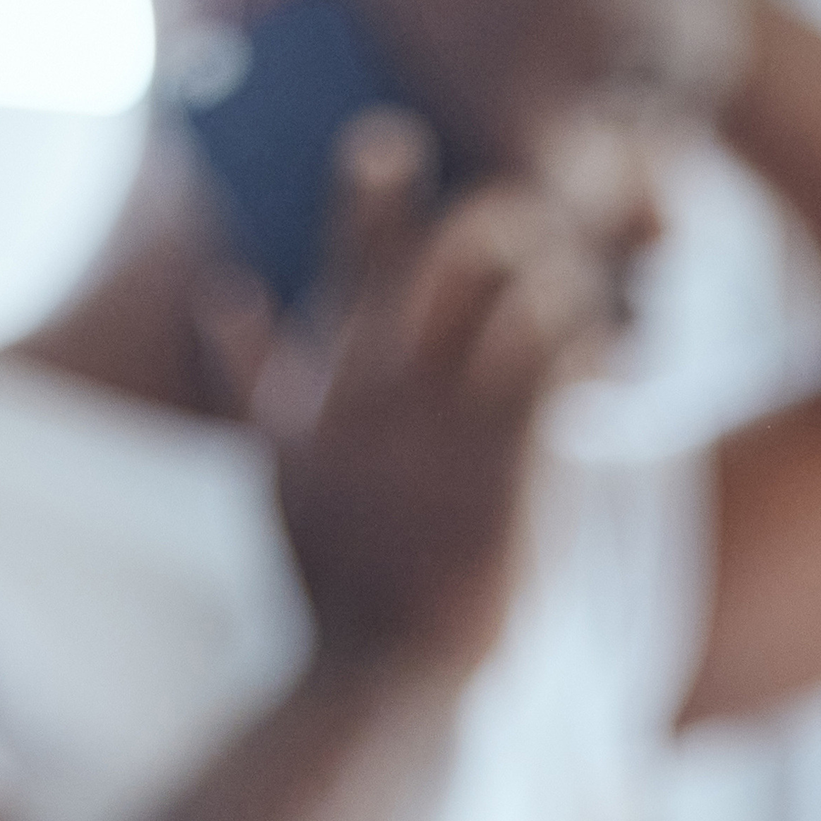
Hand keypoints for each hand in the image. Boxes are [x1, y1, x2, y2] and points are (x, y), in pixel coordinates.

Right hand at [231, 106, 617, 683]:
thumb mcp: (275, 466)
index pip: (350, 247)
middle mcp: (383, 384)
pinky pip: (562, 360)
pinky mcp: (506, 464)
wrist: (377, 673)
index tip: (400, 147)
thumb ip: (249, 373)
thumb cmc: (332, 573)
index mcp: (329, 377)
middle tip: (535, 244)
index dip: (376, 180)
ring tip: (577, 306)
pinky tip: (599, 361)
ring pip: (522, 291)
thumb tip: (222, 287)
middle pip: (455, 247)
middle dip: (505, 225)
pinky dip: (587, 342)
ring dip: (561, 283)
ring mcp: (446, 422)